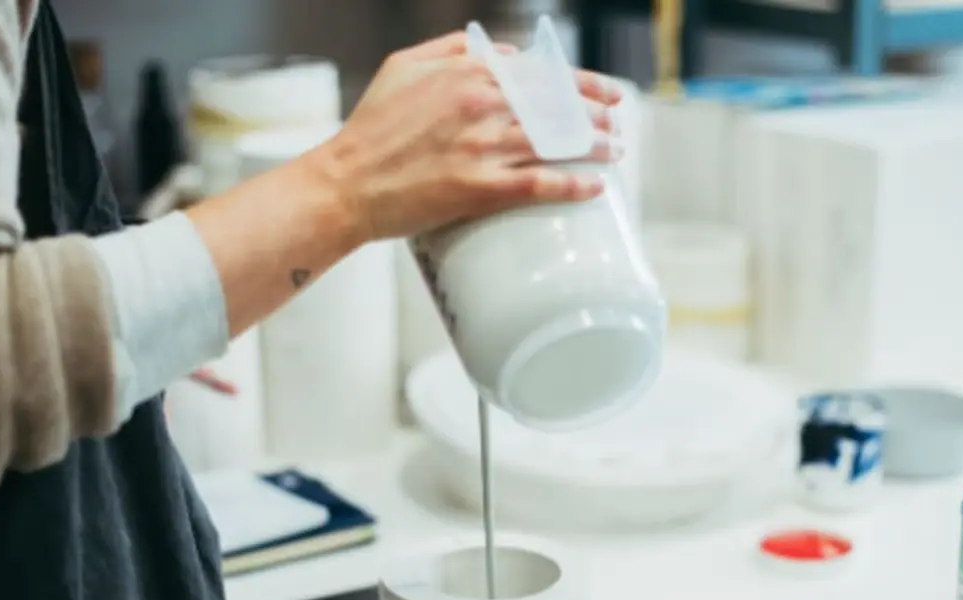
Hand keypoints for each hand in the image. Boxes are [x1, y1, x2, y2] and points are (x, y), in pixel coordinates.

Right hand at [311, 31, 622, 242]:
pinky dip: (571, 184)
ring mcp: (481, 146)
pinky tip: (593, 186)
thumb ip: (450, 49)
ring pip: (553, 141)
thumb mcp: (402, 67)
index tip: (605, 92)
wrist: (346, 183)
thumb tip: (492, 49)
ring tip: (615, 151)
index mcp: (466, 72)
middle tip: (616, 123)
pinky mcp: (478, 187)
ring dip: (592, 146)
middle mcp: (479, 104)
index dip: (580, 82)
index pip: (539, 72)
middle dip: (594, 113)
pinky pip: (538, 183)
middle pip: (554, 105)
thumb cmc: (371, 128)